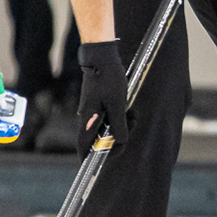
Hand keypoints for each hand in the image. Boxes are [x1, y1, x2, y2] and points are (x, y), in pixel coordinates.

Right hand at [76, 40, 128, 154]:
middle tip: (131, 124)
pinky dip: (121, 117)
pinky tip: (129, 108)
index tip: (107, 157)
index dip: (92, 159)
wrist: (101, 58)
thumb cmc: (107, 79)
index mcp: (87, 122)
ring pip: (108, 129)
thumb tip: (120, 142)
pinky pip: (110, 118)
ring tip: (132, 114)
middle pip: (100, 141)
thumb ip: (118, 126)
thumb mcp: (117, 105)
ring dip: (122, 125)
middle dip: (118, 138)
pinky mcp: (99, 106)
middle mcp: (88, 120)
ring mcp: (93, 113)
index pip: (84, 149)